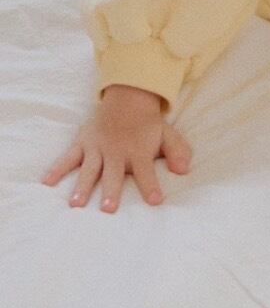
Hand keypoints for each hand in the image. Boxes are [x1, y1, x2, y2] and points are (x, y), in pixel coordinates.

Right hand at [40, 84, 192, 212]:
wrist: (128, 97)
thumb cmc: (148, 125)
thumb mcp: (168, 134)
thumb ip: (177, 151)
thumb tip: (184, 169)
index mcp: (138, 151)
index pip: (147, 172)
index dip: (151, 186)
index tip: (155, 201)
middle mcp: (117, 151)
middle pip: (113, 174)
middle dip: (111, 191)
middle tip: (108, 209)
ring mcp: (97, 148)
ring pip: (89, 169)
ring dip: (83, 185)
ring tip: (76, 203)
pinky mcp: (83, 143)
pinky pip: (67, 157)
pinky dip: (57, 168)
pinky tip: (46, 182)